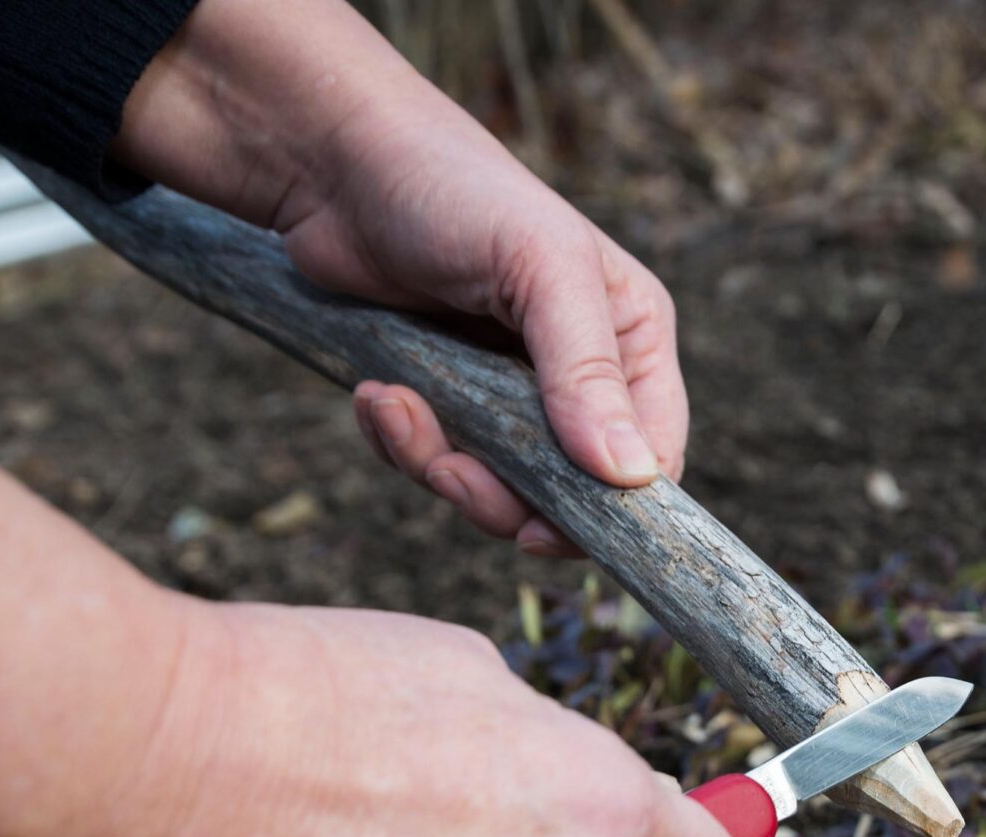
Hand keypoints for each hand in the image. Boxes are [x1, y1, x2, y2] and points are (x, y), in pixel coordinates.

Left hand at [117, 0, 685, 555]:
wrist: (332, 162)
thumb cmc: (452, 188)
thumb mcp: (539, 268)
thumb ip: (587, 371)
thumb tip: (631, 475)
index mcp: (632, 338)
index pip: (653, 458)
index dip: (607, 508)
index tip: (541, 526)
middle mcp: (582, 374)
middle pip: (570, 494)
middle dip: (501, 495)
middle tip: (448, 469)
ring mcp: (510, 392)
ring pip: (496, 489)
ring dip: (435, 463)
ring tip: (392, 402)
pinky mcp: (446, 399)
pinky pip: (436, 463)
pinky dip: (399, 443)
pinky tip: (375, 393)